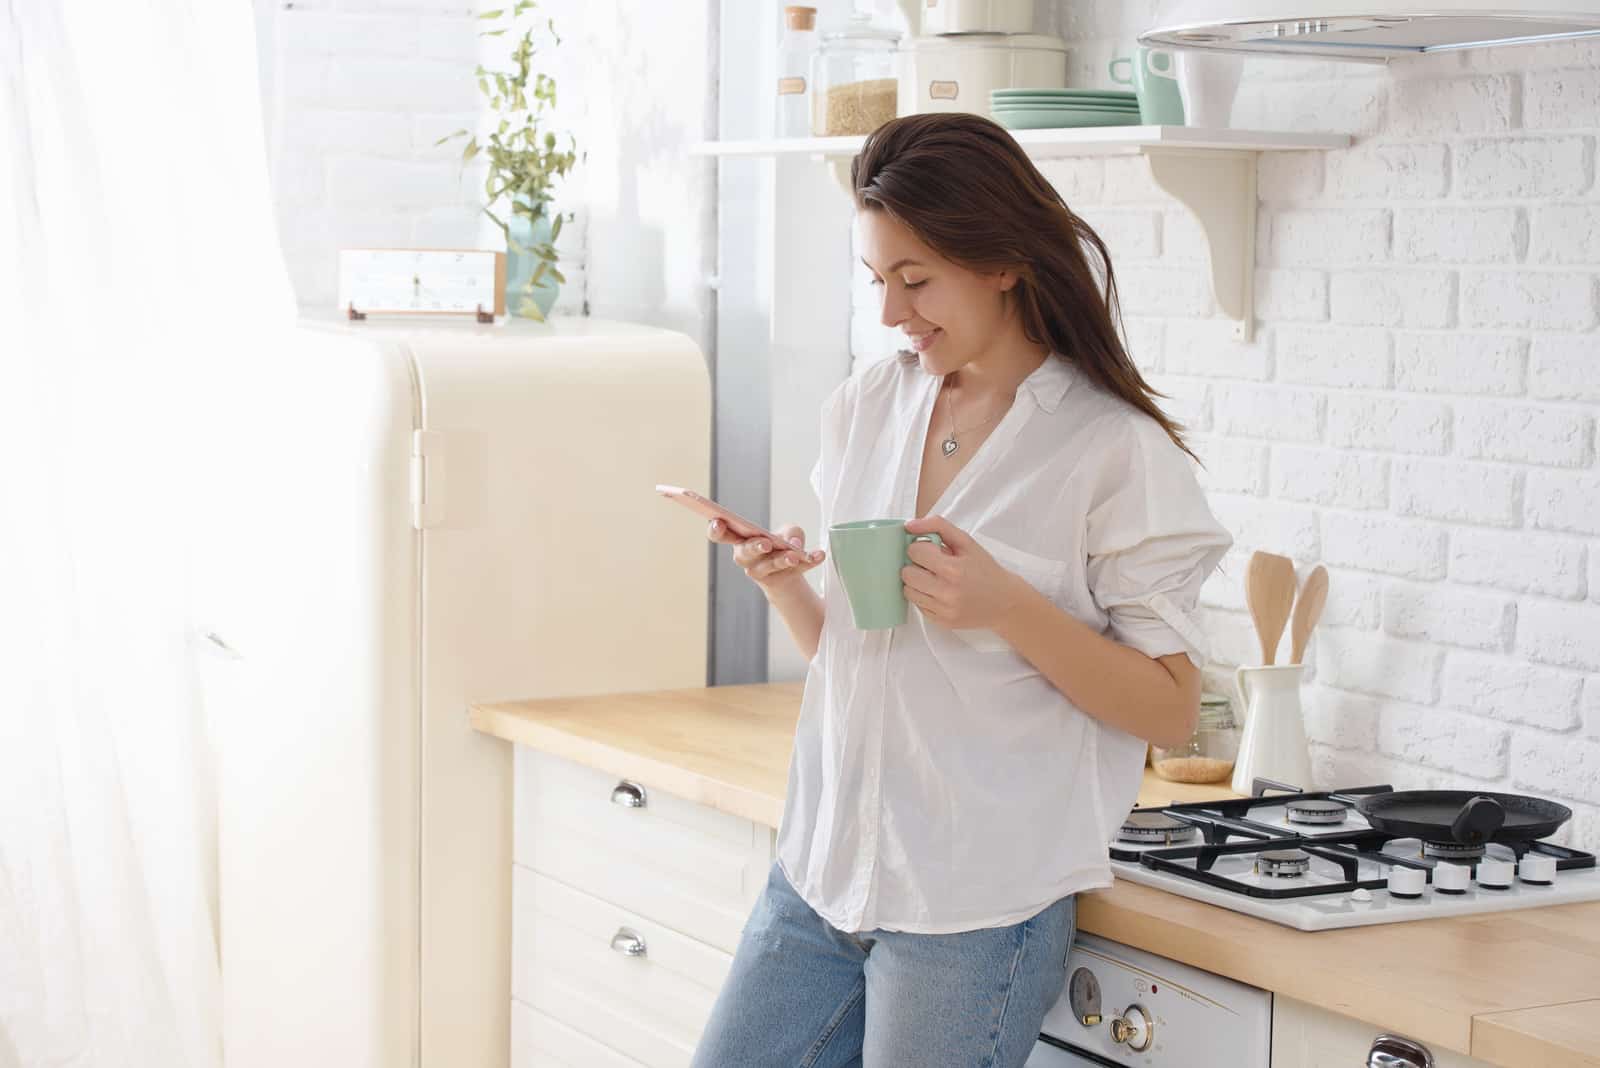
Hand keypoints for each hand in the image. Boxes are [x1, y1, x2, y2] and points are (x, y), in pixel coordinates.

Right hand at [707, 519, 825, 595]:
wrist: (791, 570)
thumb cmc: (781, 544)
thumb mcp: (787, 531)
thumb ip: (790, 530)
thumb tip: (793, 541)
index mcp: (740, 540)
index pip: (720, 535)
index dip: (715, 529)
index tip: (719, 522)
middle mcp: (746, 558)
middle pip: (743, 553)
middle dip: (754, 547)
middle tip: (766, 543)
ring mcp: (761, 573)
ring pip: (767, 567)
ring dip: (781, 560)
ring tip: (794, 555)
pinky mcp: (779, 582)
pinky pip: (794, 572)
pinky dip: (809, 562)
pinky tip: (819, 555)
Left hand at [901, 516, 1029, 629]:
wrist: (1005, 602)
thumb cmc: (985, 569)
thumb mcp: (966, 541)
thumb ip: (937, 526)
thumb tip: (909, 525)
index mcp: (952, 569)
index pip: (914, 552)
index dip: (921, 548)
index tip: (932, 550)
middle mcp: (946, 592)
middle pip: (906, 573)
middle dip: (915, 565)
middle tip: (931, 565)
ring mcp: (943, 610)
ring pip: (908, 591)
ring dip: (917, 582)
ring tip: (934, 578)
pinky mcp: (941, 622)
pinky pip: (917, 606)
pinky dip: (924, 596)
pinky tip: (939, 592)